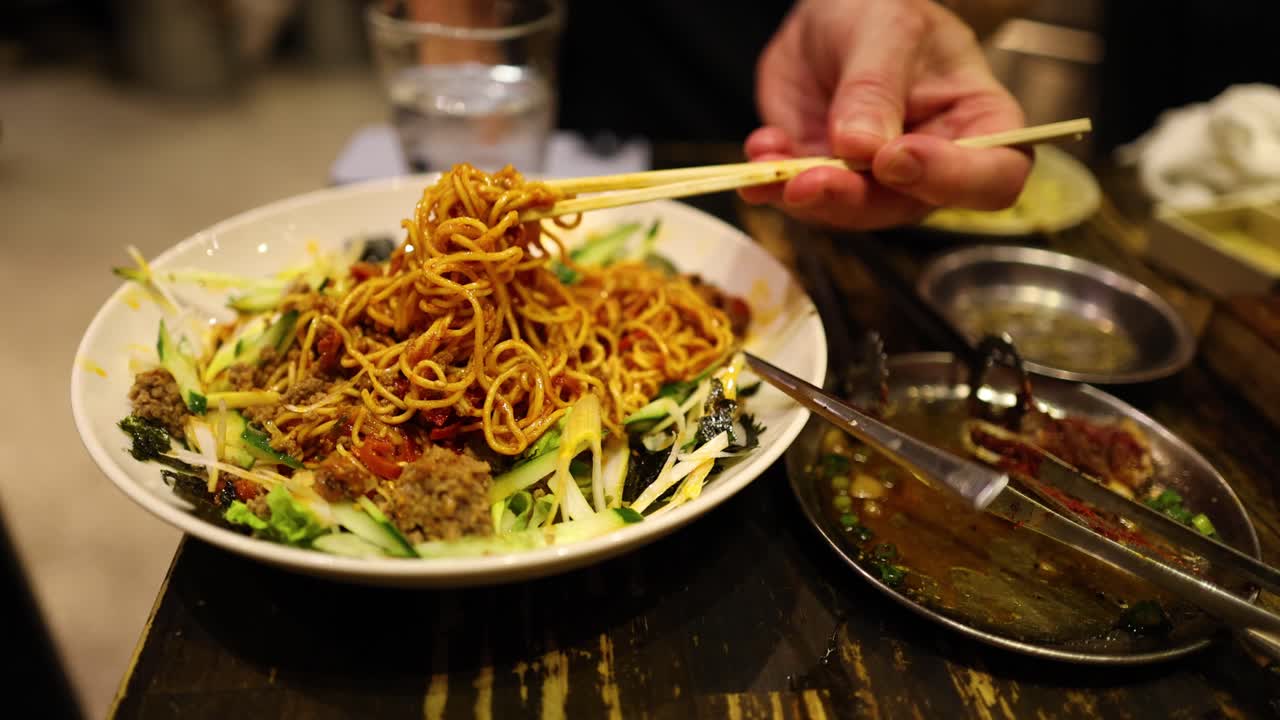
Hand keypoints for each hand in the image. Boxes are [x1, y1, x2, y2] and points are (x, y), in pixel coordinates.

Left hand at [741, 0, 1031, 229]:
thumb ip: (877, 87)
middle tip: (810, 180)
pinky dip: (771, 179)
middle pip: (906, 207)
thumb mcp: (887, 28)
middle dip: (852, 198)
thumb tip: (863, 149)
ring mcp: (876, 181)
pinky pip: (797, 196)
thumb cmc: (882, 9)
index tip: (896, 157)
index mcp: (979, 125)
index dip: (949, 181)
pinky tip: (761, 149)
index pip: (992, 179)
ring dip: (804, 195)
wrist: (830, 13)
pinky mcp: (825, 179)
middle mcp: (933, 166)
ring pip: (846, 212)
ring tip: (771, 163)